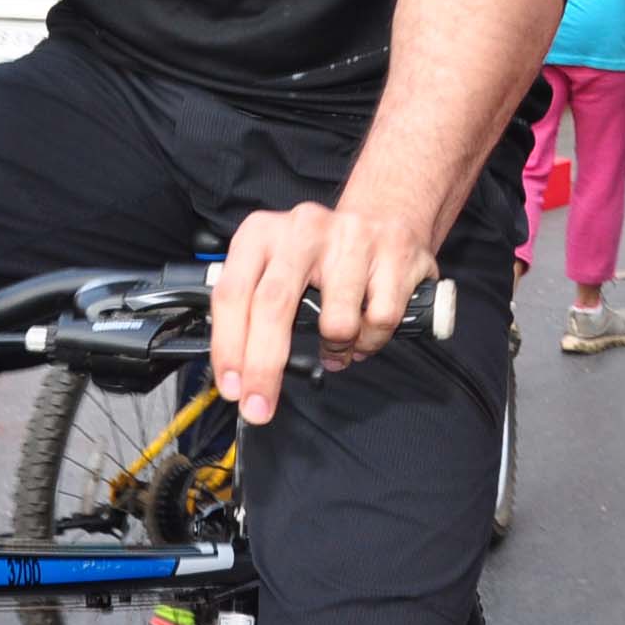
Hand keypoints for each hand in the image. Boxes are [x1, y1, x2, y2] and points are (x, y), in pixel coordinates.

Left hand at [209, 198, 435, 424]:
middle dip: (264, 368)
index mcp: (263, 232)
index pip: (233, 293)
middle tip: (260, 408)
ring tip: (337, 344)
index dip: (229, 346)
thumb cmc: (321, 254)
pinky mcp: (395, 252)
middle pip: (273, 306)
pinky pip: (380, 320)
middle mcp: (303, 229)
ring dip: (336, 349)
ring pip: (336, 321)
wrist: (386, 215)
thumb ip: (251, 307)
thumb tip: (236, 372)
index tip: (233, 388)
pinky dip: (371, 340)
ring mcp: (351, 238)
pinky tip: (365, 332)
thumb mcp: (274, 264)